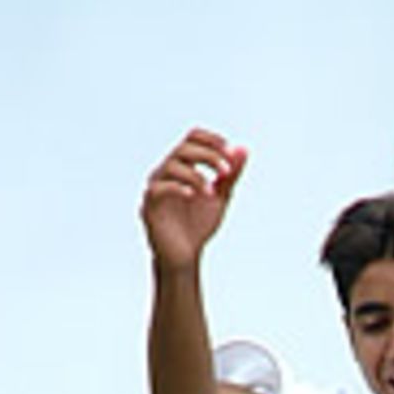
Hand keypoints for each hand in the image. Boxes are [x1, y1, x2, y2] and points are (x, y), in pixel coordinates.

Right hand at [141, 128, 247, 269]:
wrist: (184, 256)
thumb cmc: (198, 225)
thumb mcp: (220, 198)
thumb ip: (230, 175)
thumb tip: (244, 149)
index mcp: (183, 165)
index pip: (193, 137)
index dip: (211, 140)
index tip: (230, 152)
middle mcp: (167, 171)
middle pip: (184, 148)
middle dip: (208, 156)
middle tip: (226, 171)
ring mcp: (156, 186)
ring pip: (172, 166)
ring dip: (196, 176)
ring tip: (212, 193)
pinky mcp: (149, 204)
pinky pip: (159, 188)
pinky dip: (177, 188)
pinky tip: (193, 196)